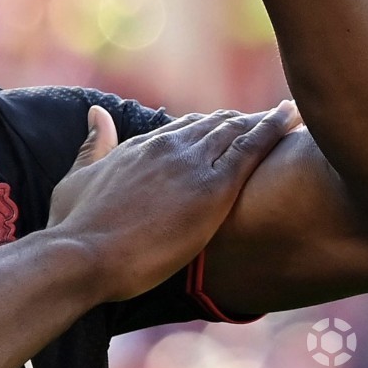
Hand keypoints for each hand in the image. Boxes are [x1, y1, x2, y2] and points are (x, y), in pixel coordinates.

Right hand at [48, 102, 298, 301]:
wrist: (82, 255)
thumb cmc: (73, 228)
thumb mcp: (77, 178)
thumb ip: (92, 146)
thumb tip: (96, 112)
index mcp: (137, 148)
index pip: (181, 129)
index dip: (206, 127)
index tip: (226, 128)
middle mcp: (166, 147)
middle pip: (212, 125)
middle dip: (239, 122)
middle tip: (267, 120)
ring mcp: (190, 165)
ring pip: (236, 130)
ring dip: (262, 121)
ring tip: (289, 115)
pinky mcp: (212, 188)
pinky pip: (252, 149)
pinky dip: (275, 129)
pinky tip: (294, 118)